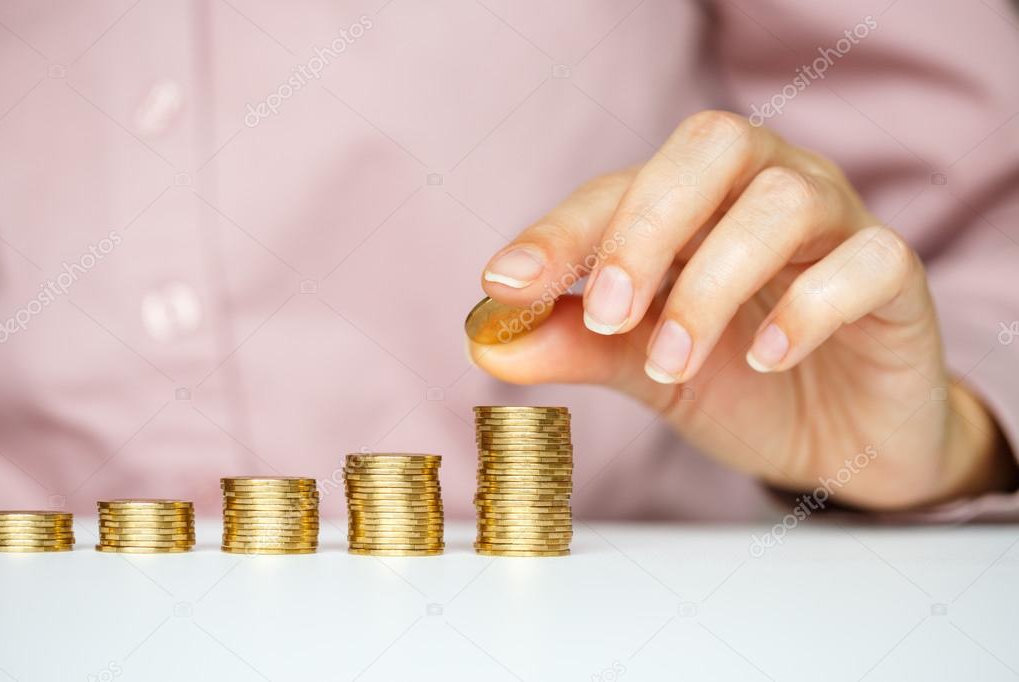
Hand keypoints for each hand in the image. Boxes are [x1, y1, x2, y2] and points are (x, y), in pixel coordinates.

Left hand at [472, 110, 1014, 510]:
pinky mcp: (895, 280)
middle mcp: (766, 191)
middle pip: (711, 147)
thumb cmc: (740, 386)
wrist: (840, 442)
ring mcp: (837, 227)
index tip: (507, 283)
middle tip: (607, 315)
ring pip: (783, 201)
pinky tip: (762, 359)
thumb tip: (485, 342)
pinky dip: (807, 308)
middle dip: (645, 229)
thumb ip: (577, 346)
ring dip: (712, 284)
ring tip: (673, 361)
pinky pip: (868, 260)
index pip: (623, 187)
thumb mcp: (645, 368)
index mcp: (698, 203)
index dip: (563, 231)